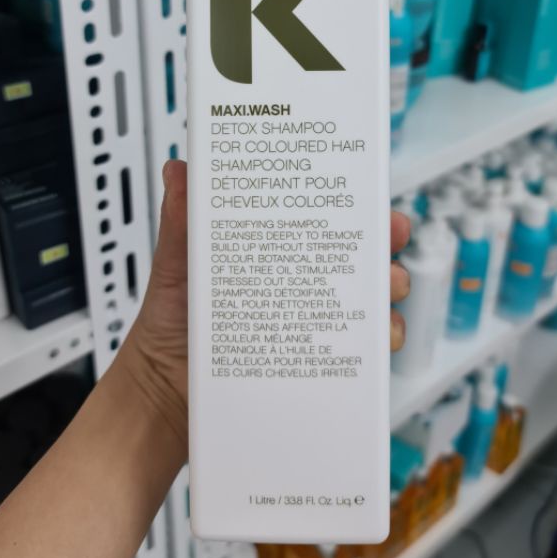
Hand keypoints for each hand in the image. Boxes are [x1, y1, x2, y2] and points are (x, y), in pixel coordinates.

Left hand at [120, 160, 411, 449]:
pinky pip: (358, 353)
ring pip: (367, 301)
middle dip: (384, 242)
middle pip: (355, 256)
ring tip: (387, 287)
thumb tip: (180, 171)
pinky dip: (377, 343)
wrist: (165, 386)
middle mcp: (299, 283)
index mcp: (273, 251)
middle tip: (391, 236)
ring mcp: (310, 323)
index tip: (369, 193)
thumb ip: (181, 221)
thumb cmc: (172, 318)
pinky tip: (376, 338)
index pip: (320, 219)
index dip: (351, 204)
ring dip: (388, 290)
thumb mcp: (177, 263)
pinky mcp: (315, 362)